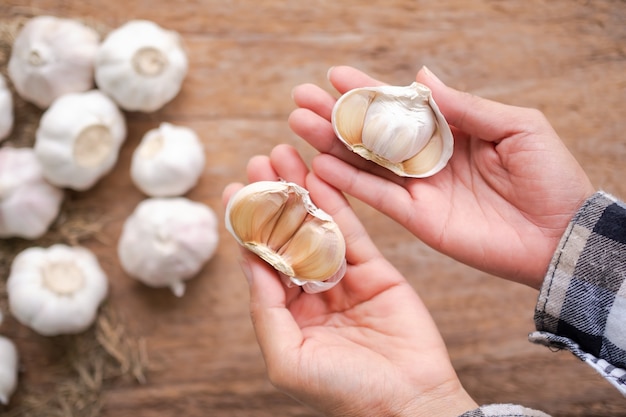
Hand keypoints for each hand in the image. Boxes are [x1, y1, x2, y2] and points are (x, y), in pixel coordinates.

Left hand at [223, 144, 477, 416]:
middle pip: (287, 235)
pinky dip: (337, 203)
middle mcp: (313, 291)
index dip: (248, 224)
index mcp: (287, 313)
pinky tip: (320, 176)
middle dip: (273, 198)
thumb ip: (265, 310)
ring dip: (301, 191)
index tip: (235, 189)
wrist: (408, 402)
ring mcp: (344, 278)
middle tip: (260, 161)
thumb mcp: (288, 358)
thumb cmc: (344, 391)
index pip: (262, 259)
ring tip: (285, 155)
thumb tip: (249, 261)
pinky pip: (351, 232)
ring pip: (318, 226)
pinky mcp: (376, 270)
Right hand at [289, 66, 595, 287]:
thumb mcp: (516, 127)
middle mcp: (428, 158)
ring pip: (366, 163)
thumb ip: (465, 106)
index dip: (368, 90)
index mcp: (451, 130)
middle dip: (337, 115)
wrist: (560, 234)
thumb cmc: (550, 175)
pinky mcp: (418, 218)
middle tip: (301, 98)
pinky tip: (320, 166)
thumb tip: (420, 77)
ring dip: (332, 144)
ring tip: (298, 125)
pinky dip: (348, 183)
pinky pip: (377, 198)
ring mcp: (420, 189)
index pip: (400, 106)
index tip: (335, 74)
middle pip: (373, 133)